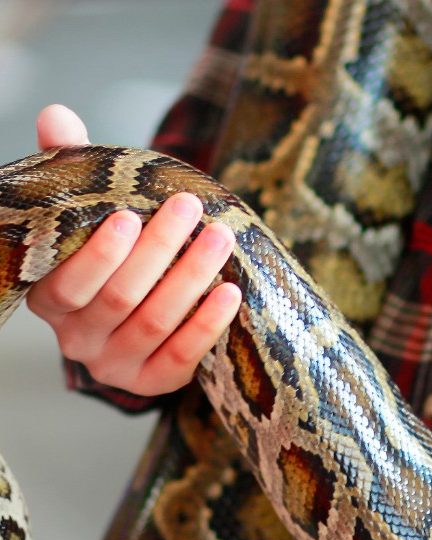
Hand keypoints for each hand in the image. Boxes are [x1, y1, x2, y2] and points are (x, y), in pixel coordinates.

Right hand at [26, 104, 240, 396]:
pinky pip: (184, 355)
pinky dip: (208, 323)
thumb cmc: (112, 257)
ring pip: (156, 322)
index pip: (69, 281)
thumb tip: (57, 116)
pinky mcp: (152, 382)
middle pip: (120, 296)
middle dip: (158, 250)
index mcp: (50, 298)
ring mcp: (114, 365)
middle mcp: (76, 339)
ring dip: (192, 277)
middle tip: (189, 207)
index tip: (129, 215)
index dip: (100, 253)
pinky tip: (231, 291)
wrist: (137, 319)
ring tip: (221, 239)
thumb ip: (70, 169)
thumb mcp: (86, 216)